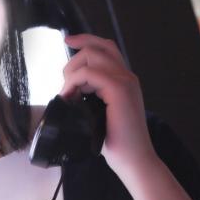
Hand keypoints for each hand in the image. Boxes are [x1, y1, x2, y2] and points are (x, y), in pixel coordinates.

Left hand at [60, 33, 159, 180]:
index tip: (67, 41)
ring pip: (91, 56)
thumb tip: (68, 93)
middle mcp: (127, 76)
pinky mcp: (118, 90)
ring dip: (71, 72)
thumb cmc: (117, 143)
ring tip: (67, 95)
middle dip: (73, 61)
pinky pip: (89, 72)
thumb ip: (91, 98)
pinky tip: (69, 97)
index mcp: (124, 80)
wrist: (134, 160)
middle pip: (97, 47)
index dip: (85, 40)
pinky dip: (74, 82)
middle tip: (65, 87)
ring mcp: (125, 81)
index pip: (105, 48)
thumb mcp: (99, 115)